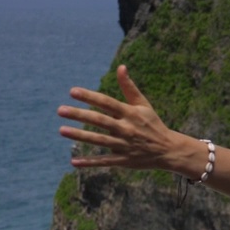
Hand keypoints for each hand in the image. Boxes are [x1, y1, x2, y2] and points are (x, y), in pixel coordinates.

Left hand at [59, 65, 188, 171]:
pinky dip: (90, 162)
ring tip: (62, 130)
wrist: (168, 150)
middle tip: (61, 110)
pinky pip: (104, 161)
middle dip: (79, 115)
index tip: (72, 91)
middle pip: (100, 121)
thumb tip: (121, 67)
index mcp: (130, 113)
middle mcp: (127, 129)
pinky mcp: (124, 160)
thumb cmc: (153, 124)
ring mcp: (125, 145)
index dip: (90, 97)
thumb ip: (129, 87)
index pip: (107, 103)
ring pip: (99, 140)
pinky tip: (74, 162)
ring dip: (80, 136)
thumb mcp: (143, 105)